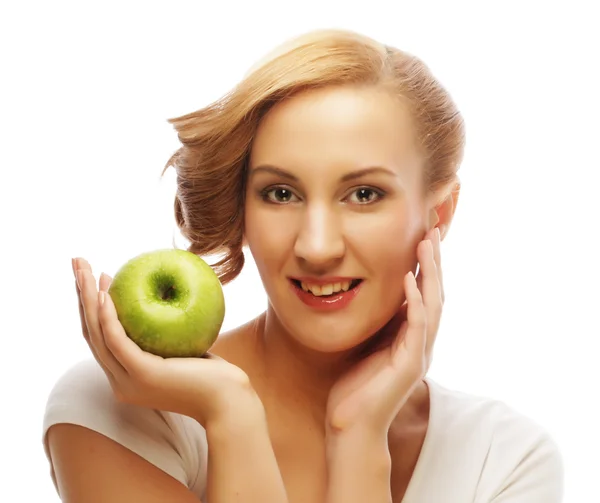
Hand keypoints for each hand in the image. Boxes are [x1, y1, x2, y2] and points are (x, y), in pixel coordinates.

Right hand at [72, 258, 261, 426]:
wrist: (229, 403)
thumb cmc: (213, 377)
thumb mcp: (184, 351)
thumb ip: (167, 335)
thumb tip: (168, 298)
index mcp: (126, 377)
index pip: (100, 338)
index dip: (93, 306)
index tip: (94, 278)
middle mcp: (120, 382)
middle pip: (91, 332)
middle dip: (81, 295)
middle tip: (77, 263)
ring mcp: (129, 381)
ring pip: (97, 334)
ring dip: (88, 298)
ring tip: (84, 269)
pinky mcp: (142, 374)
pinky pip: (117, 341)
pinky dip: (108, 317)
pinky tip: (105, 294)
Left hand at [326, 227, 443, 434]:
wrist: (351, 428)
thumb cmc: (354, 388)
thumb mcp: (366, 344)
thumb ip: (377, 322)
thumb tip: (372, 296)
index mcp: (411, 337)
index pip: (423, 292)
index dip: (425, 264)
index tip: (423, 234)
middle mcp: (421, 343)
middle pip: (435, 293)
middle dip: (434, 260)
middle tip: (434, 228)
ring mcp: (418, 355)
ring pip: (433, 305)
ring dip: (430, 273)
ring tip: (428, 242)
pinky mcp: (409, 366)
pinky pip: (416, 328)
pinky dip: (415, 303)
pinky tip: (409, 280)